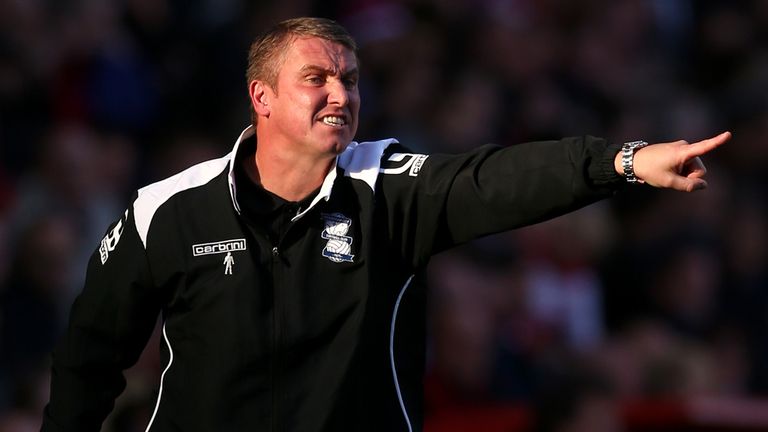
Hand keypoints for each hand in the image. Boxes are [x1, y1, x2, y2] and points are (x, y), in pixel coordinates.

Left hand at [614, 131, 730, 191]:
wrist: (633, 161)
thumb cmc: (649, 170)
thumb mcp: (668, 181)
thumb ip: (688, 185)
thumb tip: (704, 185)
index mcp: (682, 152)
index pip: (704, 146)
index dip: (717, 141)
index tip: (728, 134)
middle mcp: (684, 146)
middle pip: (699, 169)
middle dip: (690, 176)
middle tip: (671, 177)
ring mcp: (680, 148)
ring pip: (692, 168)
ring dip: (684, 174)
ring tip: (667, 172)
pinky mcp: (677, 150)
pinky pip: (686, 164)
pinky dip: (680, 170)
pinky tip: (667, 170)